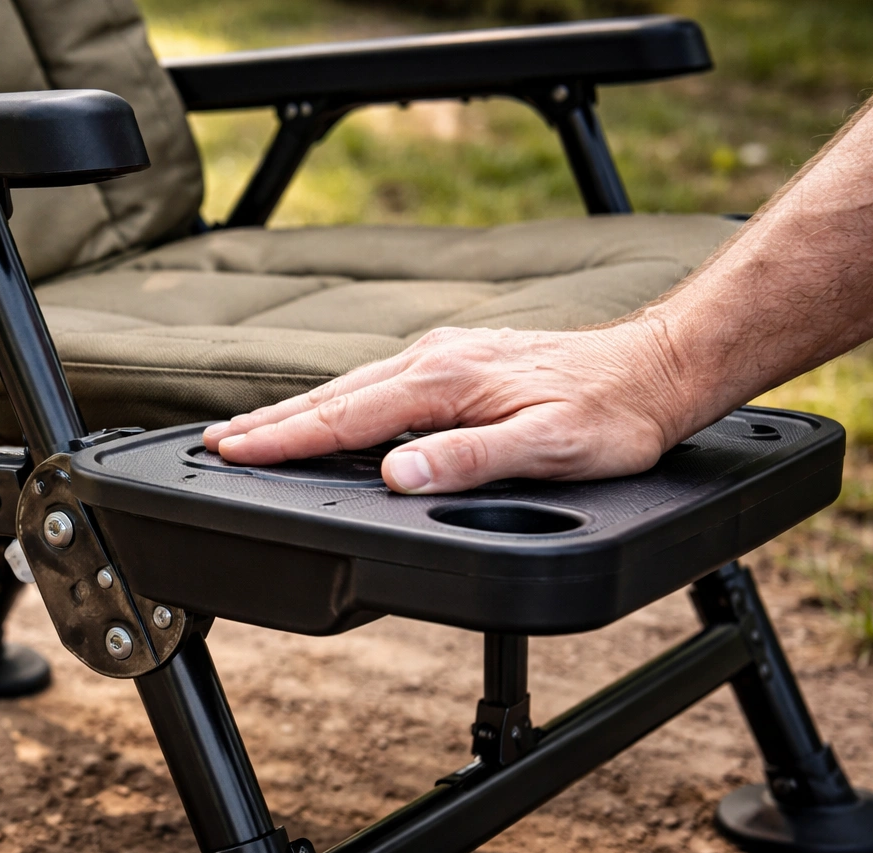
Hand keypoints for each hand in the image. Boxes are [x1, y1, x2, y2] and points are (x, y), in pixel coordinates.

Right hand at [202, 321, 693, 493]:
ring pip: (353, 385)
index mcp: (445, 382)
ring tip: (255, 428)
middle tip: (216, 442)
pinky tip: (333, 411)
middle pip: (334, 396)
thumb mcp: (548, 447)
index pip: (345, 418)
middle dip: (272, 421)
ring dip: (299, 410)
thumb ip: (469, 461)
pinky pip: (380, 381)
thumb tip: (397, 476)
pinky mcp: (460, 360)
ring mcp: (446, 355)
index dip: (285, 440)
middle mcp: (436, 359)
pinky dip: (340, 399)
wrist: (656, 368)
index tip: (234, 452)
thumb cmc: (610, 413)